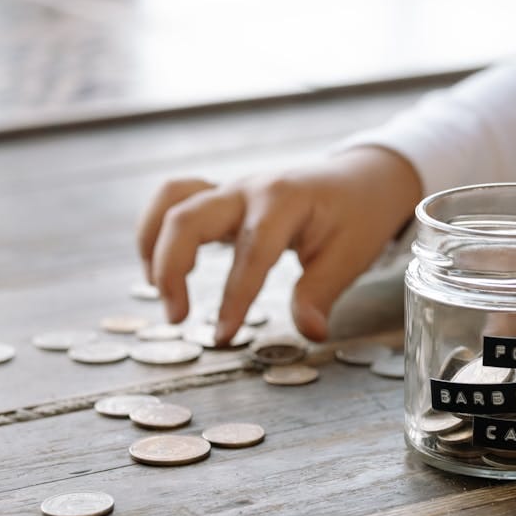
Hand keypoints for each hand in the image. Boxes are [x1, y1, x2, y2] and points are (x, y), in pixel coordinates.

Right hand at [137, 146, 422, 343]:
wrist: (361, 178)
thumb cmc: (357, 216)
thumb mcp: (350, 256)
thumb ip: (321, 293)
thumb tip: (310, 334)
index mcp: (285, 201)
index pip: (251, 251)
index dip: (235, 297)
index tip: (222, 336)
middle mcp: (250, 189)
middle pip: (189, 218)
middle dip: (172, 268)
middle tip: (176, 318)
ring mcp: (232, 188)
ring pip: (172, 201)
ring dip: (154, 245)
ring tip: (158, 291)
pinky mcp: (223, 196)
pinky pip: (175, 200)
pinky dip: (158, 230)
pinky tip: (162, 268)